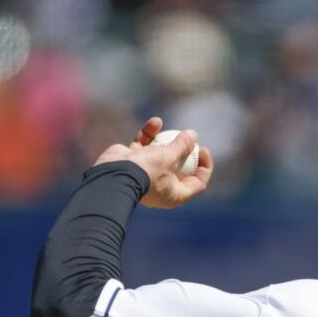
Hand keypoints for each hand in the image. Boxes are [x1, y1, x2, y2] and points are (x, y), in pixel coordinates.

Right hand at [93, 117, 213, 208]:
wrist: (112, 173)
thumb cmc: (146, 170)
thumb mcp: (169, 156)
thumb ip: (183, 145)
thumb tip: (194, 135)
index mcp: (175, 194)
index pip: (197, 183)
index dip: (205, 166)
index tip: (203, 149)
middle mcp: (162, 187)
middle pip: (181, 169)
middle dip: (186, 152)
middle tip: (190, 138)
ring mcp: (147, 174)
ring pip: (161, 155)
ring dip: (166, 139)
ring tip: (171, 129)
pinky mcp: (133, 162)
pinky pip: (145, 146)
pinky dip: (149, 134)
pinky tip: (155, 122)